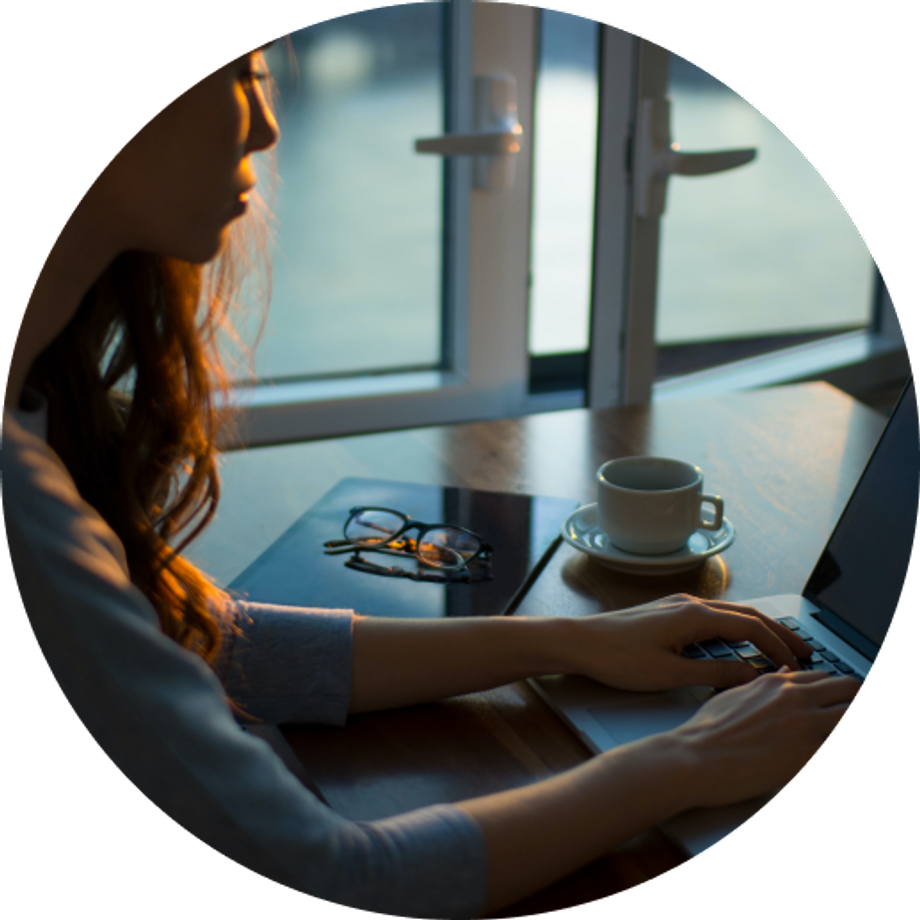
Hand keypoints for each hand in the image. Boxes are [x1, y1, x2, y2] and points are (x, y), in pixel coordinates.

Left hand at [570, 593, 815, 690]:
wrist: (580, 642)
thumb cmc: (618, 659)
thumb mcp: (670, 674)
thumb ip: (714, 675)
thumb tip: (752, 676)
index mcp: (695, 615)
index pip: (751, 627)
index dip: (778, 647)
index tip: (798, 667)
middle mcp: (690, 604)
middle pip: (747, 614)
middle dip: (779, 632)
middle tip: (806, 651)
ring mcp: (678, 605)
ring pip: (731, 613)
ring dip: (759, 629)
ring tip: (780, 648)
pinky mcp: (668, 612)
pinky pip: (714, 616)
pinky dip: (736, 628)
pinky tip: (740, 643)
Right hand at [668, 667, 861, 808]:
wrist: (695, 758)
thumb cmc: (706, 732)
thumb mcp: (734, 696)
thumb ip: (764, 685)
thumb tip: (784, 675)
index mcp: (777, 683)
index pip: (827, 677)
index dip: (837, 693)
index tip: (838, 706)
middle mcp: (796, 698)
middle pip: (851, 689)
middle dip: (853, 703)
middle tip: (841, 720)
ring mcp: (806, 726)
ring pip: (852, 713)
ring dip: (846, 722)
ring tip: (829, 735)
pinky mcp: (809, 754)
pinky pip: (835, 742)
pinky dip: (830, 743)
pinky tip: (818, 753)